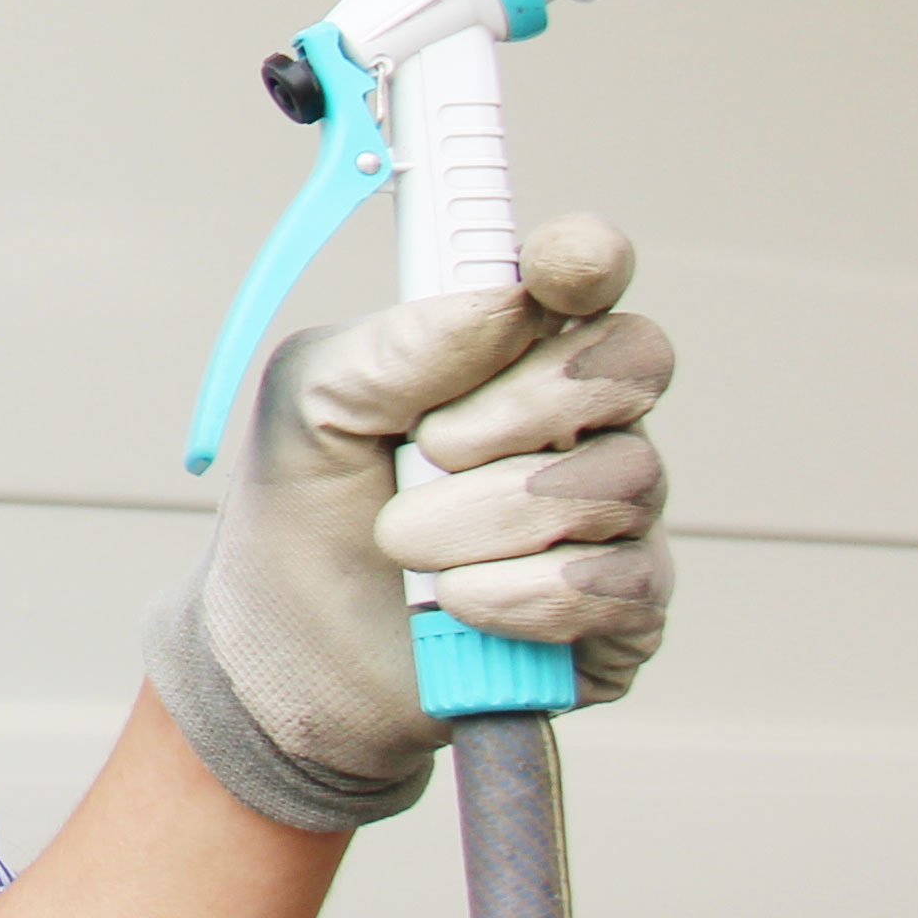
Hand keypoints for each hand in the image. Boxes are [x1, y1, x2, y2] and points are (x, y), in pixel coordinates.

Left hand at [150, 215, 676, 829]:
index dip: (586, 260)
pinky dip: (521, 595)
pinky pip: (618, 583)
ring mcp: (614, 517)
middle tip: (428, 447)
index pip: (587, 279)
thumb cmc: (304, 512)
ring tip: (405, 545)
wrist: (287, 656)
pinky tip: (461, 606)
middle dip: (519, 408)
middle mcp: (582, 423)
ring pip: (615, 483)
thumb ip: (399, 343)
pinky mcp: (625, 614)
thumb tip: (507, 301)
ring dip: (485, 518)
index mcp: (507, 352)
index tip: (557, 269)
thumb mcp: (312, 406)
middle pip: (631, 365)